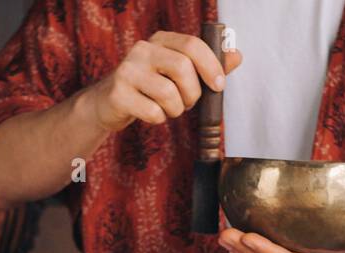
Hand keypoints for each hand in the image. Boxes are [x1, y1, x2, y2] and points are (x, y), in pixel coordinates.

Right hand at [81, 32, 242, 131]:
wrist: (107, 103)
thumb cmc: (148, 88)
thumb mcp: (176, 73)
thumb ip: (206, 65)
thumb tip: (237, 55)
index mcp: (160, 40)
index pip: (192, 44)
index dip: (210, 65)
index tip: (218, 86)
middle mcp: (142, 50)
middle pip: (181, 68)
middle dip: (192, 93)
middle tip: (188, 103)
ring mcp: (128, 71)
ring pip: (168, 93)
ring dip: (176, 109)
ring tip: (169, 110)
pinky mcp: (118, 94)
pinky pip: (153, 111)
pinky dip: (159, 119)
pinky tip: (152, 114)